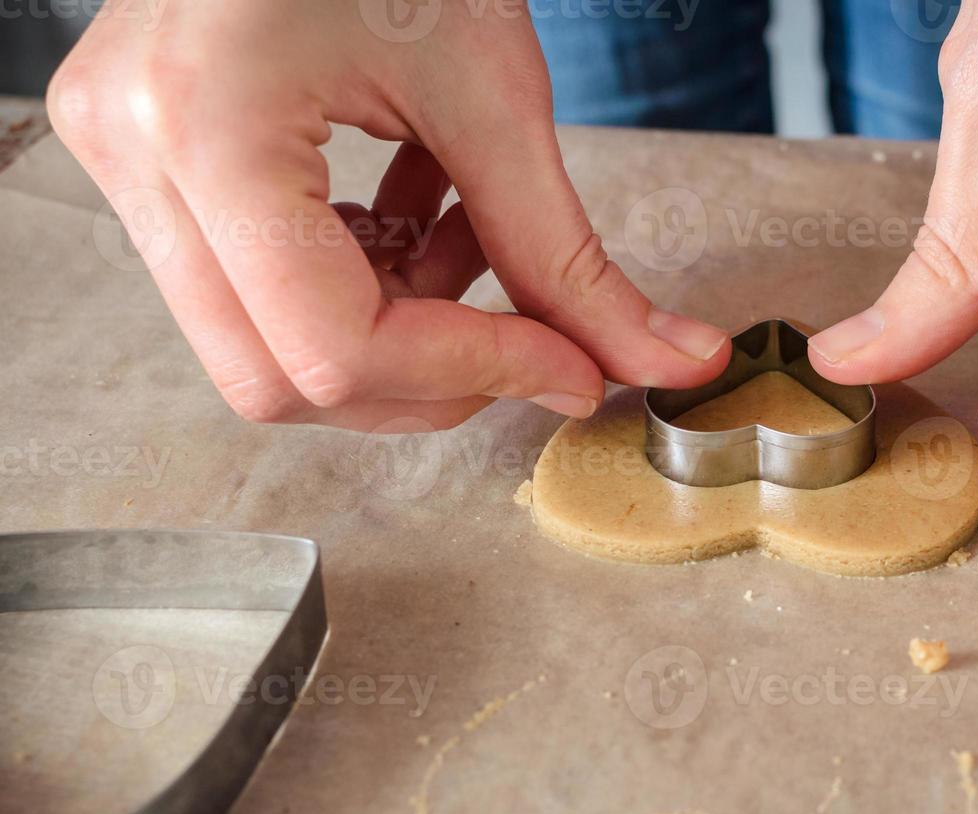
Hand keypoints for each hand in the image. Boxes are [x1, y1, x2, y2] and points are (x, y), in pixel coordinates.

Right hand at [47, 0, 730, 430]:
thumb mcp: (494, 90)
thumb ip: (572, 255)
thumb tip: (674, 361)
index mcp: (206, 127)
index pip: (335, 349)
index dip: (476, 374)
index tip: (574, 365)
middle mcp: (135, 154)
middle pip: (279, 380)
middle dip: (427, 382)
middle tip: (533, 344)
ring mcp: (126, 154)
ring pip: (263, 347)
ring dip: (398, 331)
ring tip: (476, 240)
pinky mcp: (151, 153)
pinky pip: (256, 283)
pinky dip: (362, 281)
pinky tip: (426, 214)